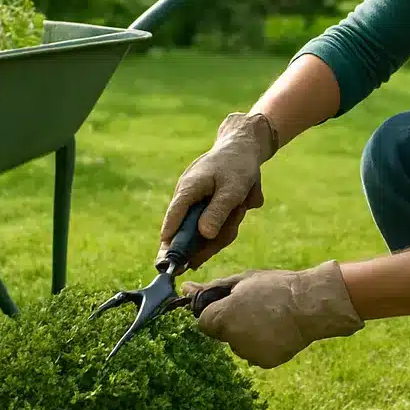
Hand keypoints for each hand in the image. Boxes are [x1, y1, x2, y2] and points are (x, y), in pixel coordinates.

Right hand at [157, 112, 277, 270]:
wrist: (245, 146)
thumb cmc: (237, 165)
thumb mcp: (233, 188)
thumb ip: (218, 211)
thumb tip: (204, 234)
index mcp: (187, 190)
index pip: (173, 219)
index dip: (169, 242)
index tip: (164, 263)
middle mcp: (187, 199)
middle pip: (191, 233)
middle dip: (214, 238)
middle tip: (234, 219)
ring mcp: (196, 205)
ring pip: (207, 233)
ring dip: (227, 227)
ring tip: (242, 205)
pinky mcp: (207, 209)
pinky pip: (216, 226)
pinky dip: (230, 221)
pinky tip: (242, 204)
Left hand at [181, 261, 364, 367]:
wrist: (310, 305)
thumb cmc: (275, 287)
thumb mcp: (242, 281)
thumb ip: (211, 288)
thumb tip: (185, 289)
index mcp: (222, 318)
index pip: (204, 322)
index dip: (217, 311)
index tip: (231, 303)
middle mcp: (232, 340)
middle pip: (222, 334)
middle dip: (232, 322)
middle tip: (254, 306)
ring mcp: (248, 354)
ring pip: (239, 344)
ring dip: (247, 333)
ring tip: (268, 316)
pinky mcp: (264, 362)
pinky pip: (255, 353)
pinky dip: (262, 343)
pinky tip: (276, 329)